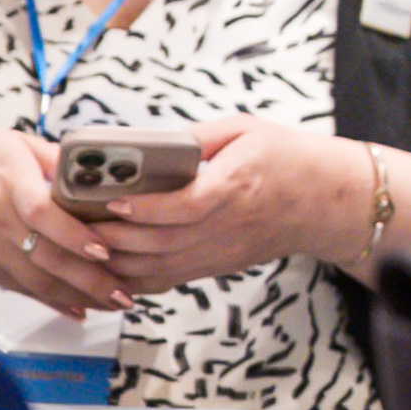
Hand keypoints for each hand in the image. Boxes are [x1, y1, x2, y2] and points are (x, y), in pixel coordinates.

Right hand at [0, 128, 124, 314]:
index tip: (104, 250)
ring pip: (36, 280)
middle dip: (90, 280)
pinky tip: (79, 309)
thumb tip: (100, 172)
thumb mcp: (18, 144)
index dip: (74, 235)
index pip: (43, 214)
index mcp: (10, 184)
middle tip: (124, 293)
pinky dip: (51, 301)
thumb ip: (59, 159)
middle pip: (46, 256)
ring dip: (77, 296)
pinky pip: (20, 288)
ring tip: (111, 304)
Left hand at [85, 115, 368, 292]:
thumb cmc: (292, 160)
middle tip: (81, 225)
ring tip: (87, 246)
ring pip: (160, 268)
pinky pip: (169, 279)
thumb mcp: (247, 130)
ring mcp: (223, 250)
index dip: (145, 208)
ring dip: (118, 263)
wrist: (329, 201)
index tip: (114, 201)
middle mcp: (228, 224)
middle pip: (161, 242)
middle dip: (115, 238)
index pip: (185, 206)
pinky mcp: (219, 265)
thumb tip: (150, 145)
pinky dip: (136, 279)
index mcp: (236, 185)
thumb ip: (198, 138)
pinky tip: (113, 268)